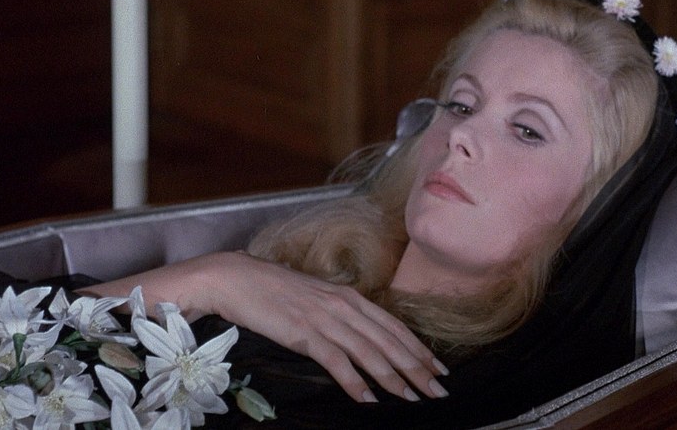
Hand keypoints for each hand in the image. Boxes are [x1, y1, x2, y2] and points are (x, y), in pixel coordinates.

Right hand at [190, 252, 450, 402]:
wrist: (237, 278)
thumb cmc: (274, 289)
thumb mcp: (316, 298)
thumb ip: (340, 314)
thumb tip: (360, 337)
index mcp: (349, 296)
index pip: (394, 325)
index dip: (419, 347)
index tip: (439, 367)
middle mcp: (344, 305)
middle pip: (389, 341)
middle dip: (417, 367)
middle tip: (439, 390)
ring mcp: (325, 319)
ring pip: (369, 352)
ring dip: (394, 378)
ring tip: (412, 398)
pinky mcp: (304, 333)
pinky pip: (336, 361)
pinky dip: (354, 381)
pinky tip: (368, 399)